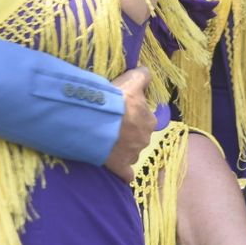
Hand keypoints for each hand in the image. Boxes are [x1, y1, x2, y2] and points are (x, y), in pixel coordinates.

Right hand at [103, 67, 151, 182]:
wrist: (97, 120)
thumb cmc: (115, 99)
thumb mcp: (130, 80)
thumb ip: (142, 76)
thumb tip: (147, 71)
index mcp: (148, 119)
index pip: (145, 117)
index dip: (133, 114)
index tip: (121, 111)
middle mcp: (144, 138)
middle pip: (138, 136)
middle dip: (128, 132)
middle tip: (112, 125)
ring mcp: (133, 154)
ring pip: (131, 152)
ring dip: (123, 149)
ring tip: (107, 141)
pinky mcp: (120, 166)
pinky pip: (126, 174)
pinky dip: (123, 173)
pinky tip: (117, 168)